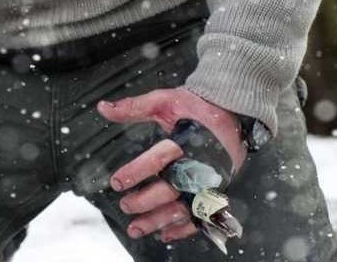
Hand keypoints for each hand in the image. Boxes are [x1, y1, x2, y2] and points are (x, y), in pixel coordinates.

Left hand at [96, 88, 246, 242]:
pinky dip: (183, 228)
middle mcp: (199, 165)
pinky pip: (201, 215)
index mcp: (186, 141)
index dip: (136, 171)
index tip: (116, 182)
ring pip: (183, 207)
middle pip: (170, 189)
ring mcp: (209, 181)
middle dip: (145, 201)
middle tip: (125, 205)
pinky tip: (164, 234)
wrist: (233, 113)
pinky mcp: (215, 191)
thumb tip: (103, 108)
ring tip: (136, 228)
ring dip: (158, 220)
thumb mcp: (165, 101)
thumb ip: (134, 107)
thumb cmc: (197, 107)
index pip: (159, 159)